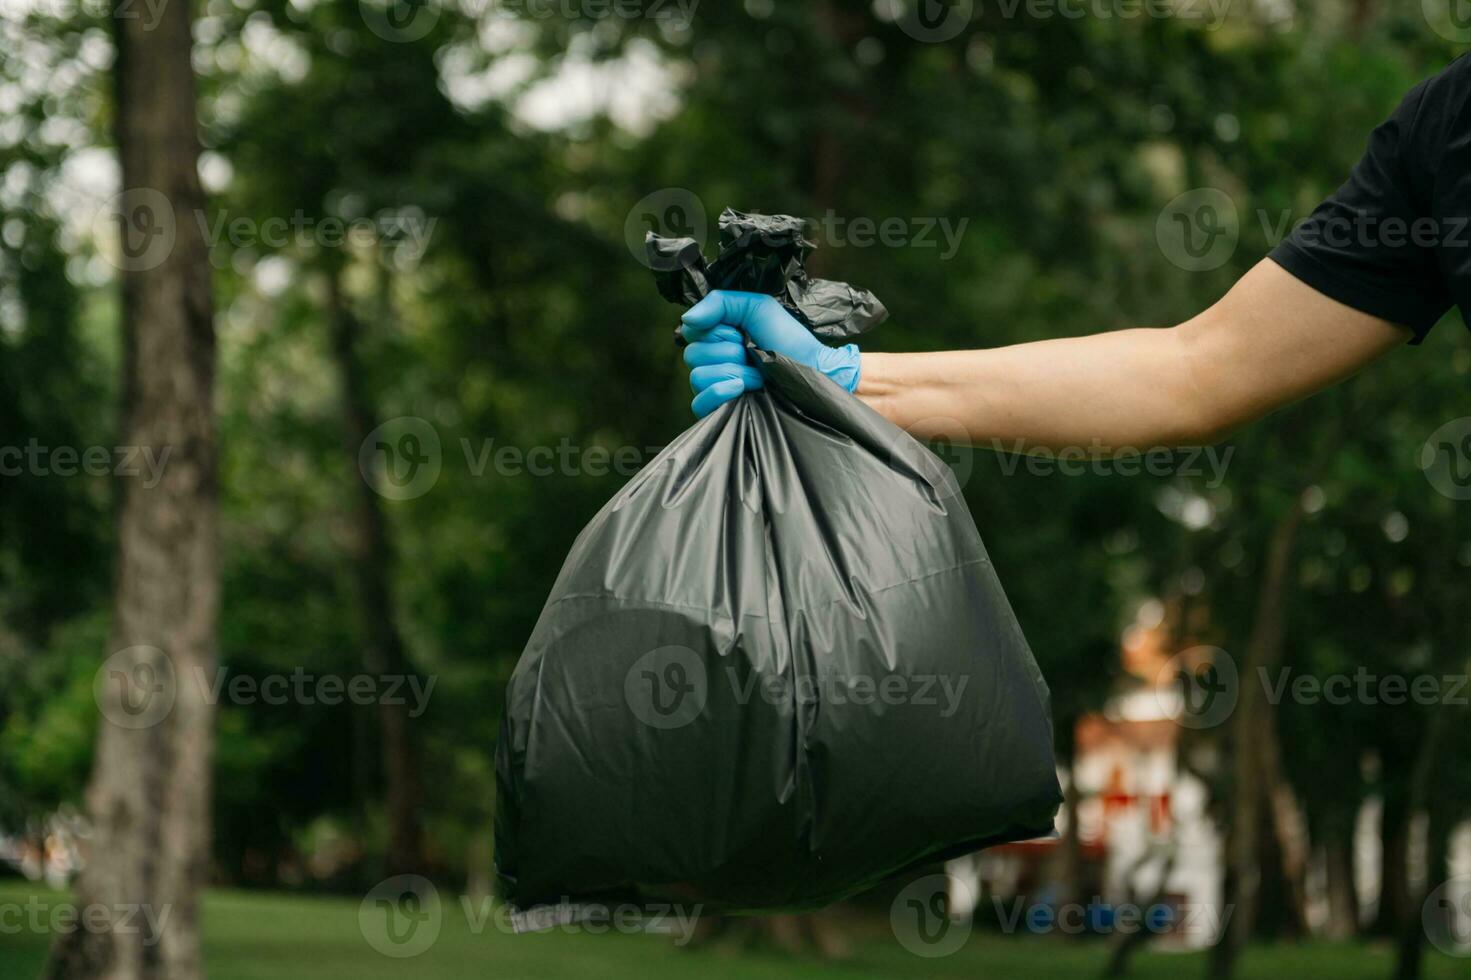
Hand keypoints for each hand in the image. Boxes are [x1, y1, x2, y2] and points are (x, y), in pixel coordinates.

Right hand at [679, 290, 860, 416]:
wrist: (811, 373)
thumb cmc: (789, 341)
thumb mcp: (758, 308)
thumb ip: (720, 303)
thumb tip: (686, 318)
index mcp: (717, 338)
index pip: (691, 331)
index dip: (716, 330)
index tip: (742, 333)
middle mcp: (712, 363)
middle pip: (693, 354)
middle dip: (728, 351)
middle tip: (753, 354)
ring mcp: (715, 389)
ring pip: (698, 376)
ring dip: (733, 371)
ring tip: (758, 374)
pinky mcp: (720, 412)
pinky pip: (699, 403)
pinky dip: (720, 391)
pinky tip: (743, 387)